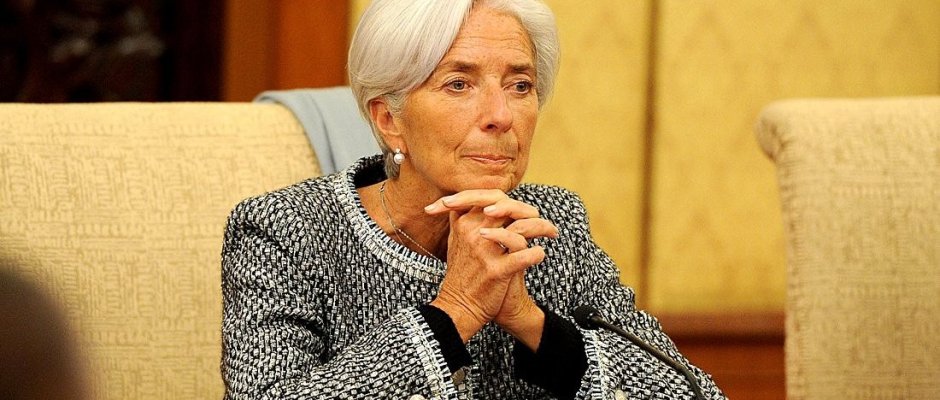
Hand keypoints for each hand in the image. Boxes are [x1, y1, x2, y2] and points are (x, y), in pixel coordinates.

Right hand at [425, 190, 557, 343]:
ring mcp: (484, 252)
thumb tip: (487, 203)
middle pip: (508, 208)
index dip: (512, 201)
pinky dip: (536, 254)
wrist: (458, 307)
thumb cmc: (462, 274)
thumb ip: (468, 219)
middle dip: (529, 211)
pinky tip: (540, 254)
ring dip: (541, 228)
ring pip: (520, 228)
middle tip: (542, 220)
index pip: (492, 198)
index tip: (525, 211)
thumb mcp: (456, 241)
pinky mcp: (496, 271)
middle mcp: (473, 233)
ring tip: (551, 233)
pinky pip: (524, 256)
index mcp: (464, 223)